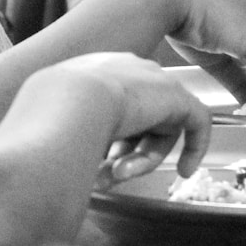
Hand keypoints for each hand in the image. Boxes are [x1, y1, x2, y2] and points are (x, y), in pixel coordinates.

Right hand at [39, 52, 211, 186]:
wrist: (69, 100)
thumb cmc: (48, 114)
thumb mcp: (50, 119)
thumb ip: (64, 131)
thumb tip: (59, 161)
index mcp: (94, 69)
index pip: (113, 105)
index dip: (109, 139)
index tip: (98, 165)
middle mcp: (125, 70)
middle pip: (137, 118)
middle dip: (124, 154)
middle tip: (107, 176)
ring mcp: (151, 81)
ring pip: (158, 128)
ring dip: (141, 161)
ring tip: (120, 175)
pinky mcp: (175, 97)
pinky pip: (196, 121)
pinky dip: (194, 146)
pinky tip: (185, 170)